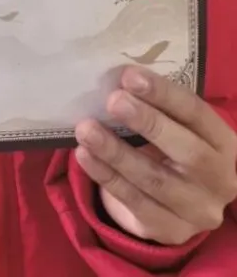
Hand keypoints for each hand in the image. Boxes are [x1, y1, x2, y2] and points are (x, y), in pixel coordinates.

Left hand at [75, 66, 236, 245]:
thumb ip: (157, 106)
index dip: (164, 94)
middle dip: (148, 123)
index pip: (197, 114)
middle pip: (188, 151)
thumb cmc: (173, 147)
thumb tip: (116, 80)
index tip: (130, 76)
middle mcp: (220, 180)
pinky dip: (107, 177)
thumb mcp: (177, 126)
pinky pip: (135, 202)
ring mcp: (198, 211)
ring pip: (155, 180)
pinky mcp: (171, 231)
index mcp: (225, 144)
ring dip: (117, 152)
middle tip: (114, 100)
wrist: (179, 202)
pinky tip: (85, 156)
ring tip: (86, 129)